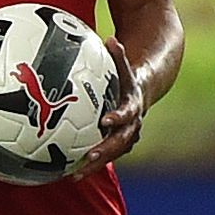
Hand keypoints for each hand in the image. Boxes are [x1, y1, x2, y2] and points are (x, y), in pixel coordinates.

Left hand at [75, 36, 144, 174]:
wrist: (146, 88)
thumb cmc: (128, 74)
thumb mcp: (125, 64)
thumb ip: (119, 55)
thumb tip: (111, 39)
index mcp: (133, 105)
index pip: (128, 112)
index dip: (119, 117)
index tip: (106, 121)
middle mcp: (132, 123)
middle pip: (121, 141)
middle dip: (106, 150)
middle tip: (89, 156)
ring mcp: (126, 135)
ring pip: (113, 153)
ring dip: (96, 164)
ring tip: (75, 175)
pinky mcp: (118, 142)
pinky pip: (105, 155)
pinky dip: (89, 164)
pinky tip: (68, 173)